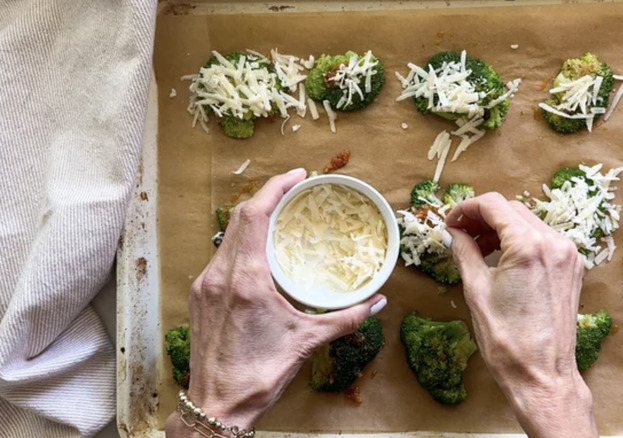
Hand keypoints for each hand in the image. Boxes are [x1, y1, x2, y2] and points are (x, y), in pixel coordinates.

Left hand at [165, 169, 386, 436]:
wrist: (216, 407)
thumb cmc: (258, 375)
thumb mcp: (306, 341)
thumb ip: (345, 318)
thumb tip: (377, 302)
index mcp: (246, 280)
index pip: (255, 215)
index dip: (275, 187)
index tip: (298, 176)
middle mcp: (220, 276)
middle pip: (239, 218)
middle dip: (266, 197)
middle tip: (295, 190)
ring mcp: (205, 286)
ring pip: (227, 236)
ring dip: (252, 219)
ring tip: (280, 216)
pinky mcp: (200, 297)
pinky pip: (221, 256)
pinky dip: (241, 243)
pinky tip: (259, 252)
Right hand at [445, 193, 595, 437]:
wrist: (542, 376)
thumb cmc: (508, 342)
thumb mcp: (476, 291)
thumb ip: (464, 252)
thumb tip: (454, 233)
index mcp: (529, 246)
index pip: (494, 205)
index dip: (466, 208)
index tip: (451, 222)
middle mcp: (555, 244)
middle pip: (512, 210)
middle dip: (483, 217)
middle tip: (459, 233)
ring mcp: (568, 256)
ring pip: (528, 223)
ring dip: (501, 228)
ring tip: (477, 248)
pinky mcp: (572, 269)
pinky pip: (542, 241)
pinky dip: (519, 242)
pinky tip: (501, 259)